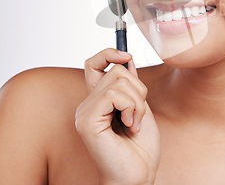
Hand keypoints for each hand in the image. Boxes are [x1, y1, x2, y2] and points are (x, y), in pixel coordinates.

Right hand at [75, 49, 159, 184]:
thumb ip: (130, 86)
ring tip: (135, 123)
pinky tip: (130, 126)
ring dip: (138, 102)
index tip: (126, 57)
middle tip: (138, 115)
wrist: (138, 175)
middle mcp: (87, 105)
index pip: (93, 64)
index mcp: (98, 101)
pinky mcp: (87, 121)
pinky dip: (131, 108)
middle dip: (138, 89)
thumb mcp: (139, 107)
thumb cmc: (140, 148)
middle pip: (116, 70)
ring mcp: (84, 113)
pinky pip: (114, 95)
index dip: (108, 53)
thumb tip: (126, 60)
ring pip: (118, 80)